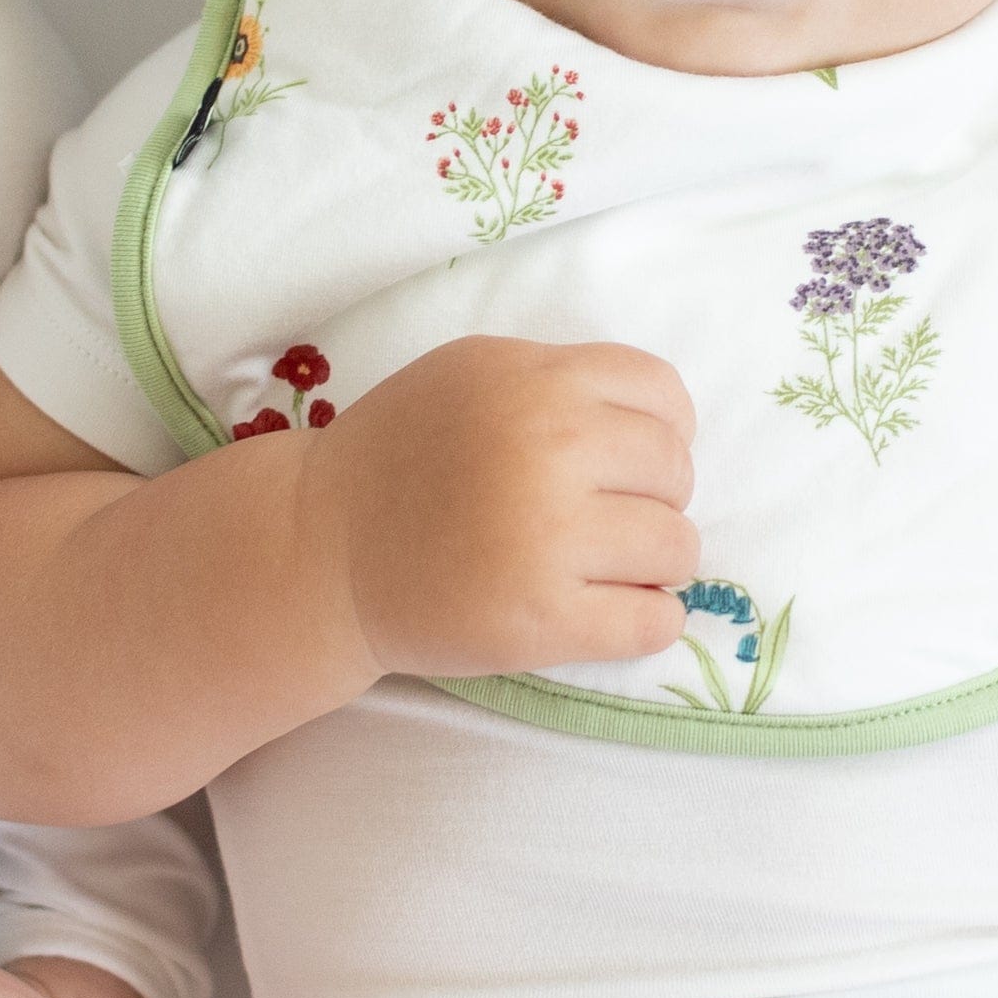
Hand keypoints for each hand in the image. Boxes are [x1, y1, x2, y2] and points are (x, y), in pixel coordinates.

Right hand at [304, 334, 697, 683]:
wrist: (320, 551)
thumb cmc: (399, 459)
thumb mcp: (470, 375)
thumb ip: (557, 381)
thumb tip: (662, 425)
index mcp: (532, 381)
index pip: (663, 395)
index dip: (658, 429)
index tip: (624, 461)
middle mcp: (547, 448)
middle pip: (675, 471)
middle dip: (650, 496)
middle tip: (598, 517)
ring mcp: (547, 537)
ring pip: (676, 548)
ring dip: (650, 563)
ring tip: (597, 566)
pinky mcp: (543, 620)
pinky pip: (655, 622)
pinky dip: (647, 621)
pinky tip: (607, 611)